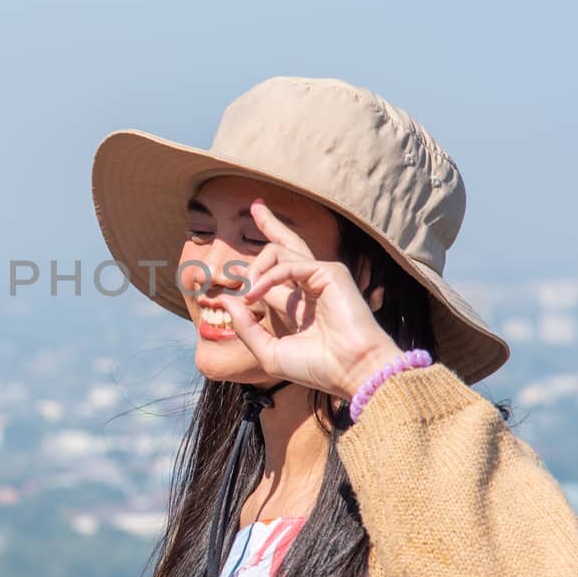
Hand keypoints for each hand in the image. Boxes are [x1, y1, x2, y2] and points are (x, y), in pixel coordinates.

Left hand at [216, 198, 404, 401]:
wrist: (351, 371)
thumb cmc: (317, 367)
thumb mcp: (269, 351)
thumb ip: (246, 327)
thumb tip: (226, 301)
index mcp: (298, 305)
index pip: (273, 277)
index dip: (251, 273)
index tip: (232, 277)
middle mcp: (309, 287)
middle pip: (286, 245)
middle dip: (270, 224)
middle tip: (255, 205)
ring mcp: (320, 277)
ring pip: (279, 250)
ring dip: (255, 269)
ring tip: (248, 293)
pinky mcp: (330, 272)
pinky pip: (289, 263)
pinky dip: (268, 277)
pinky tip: (255, 293)